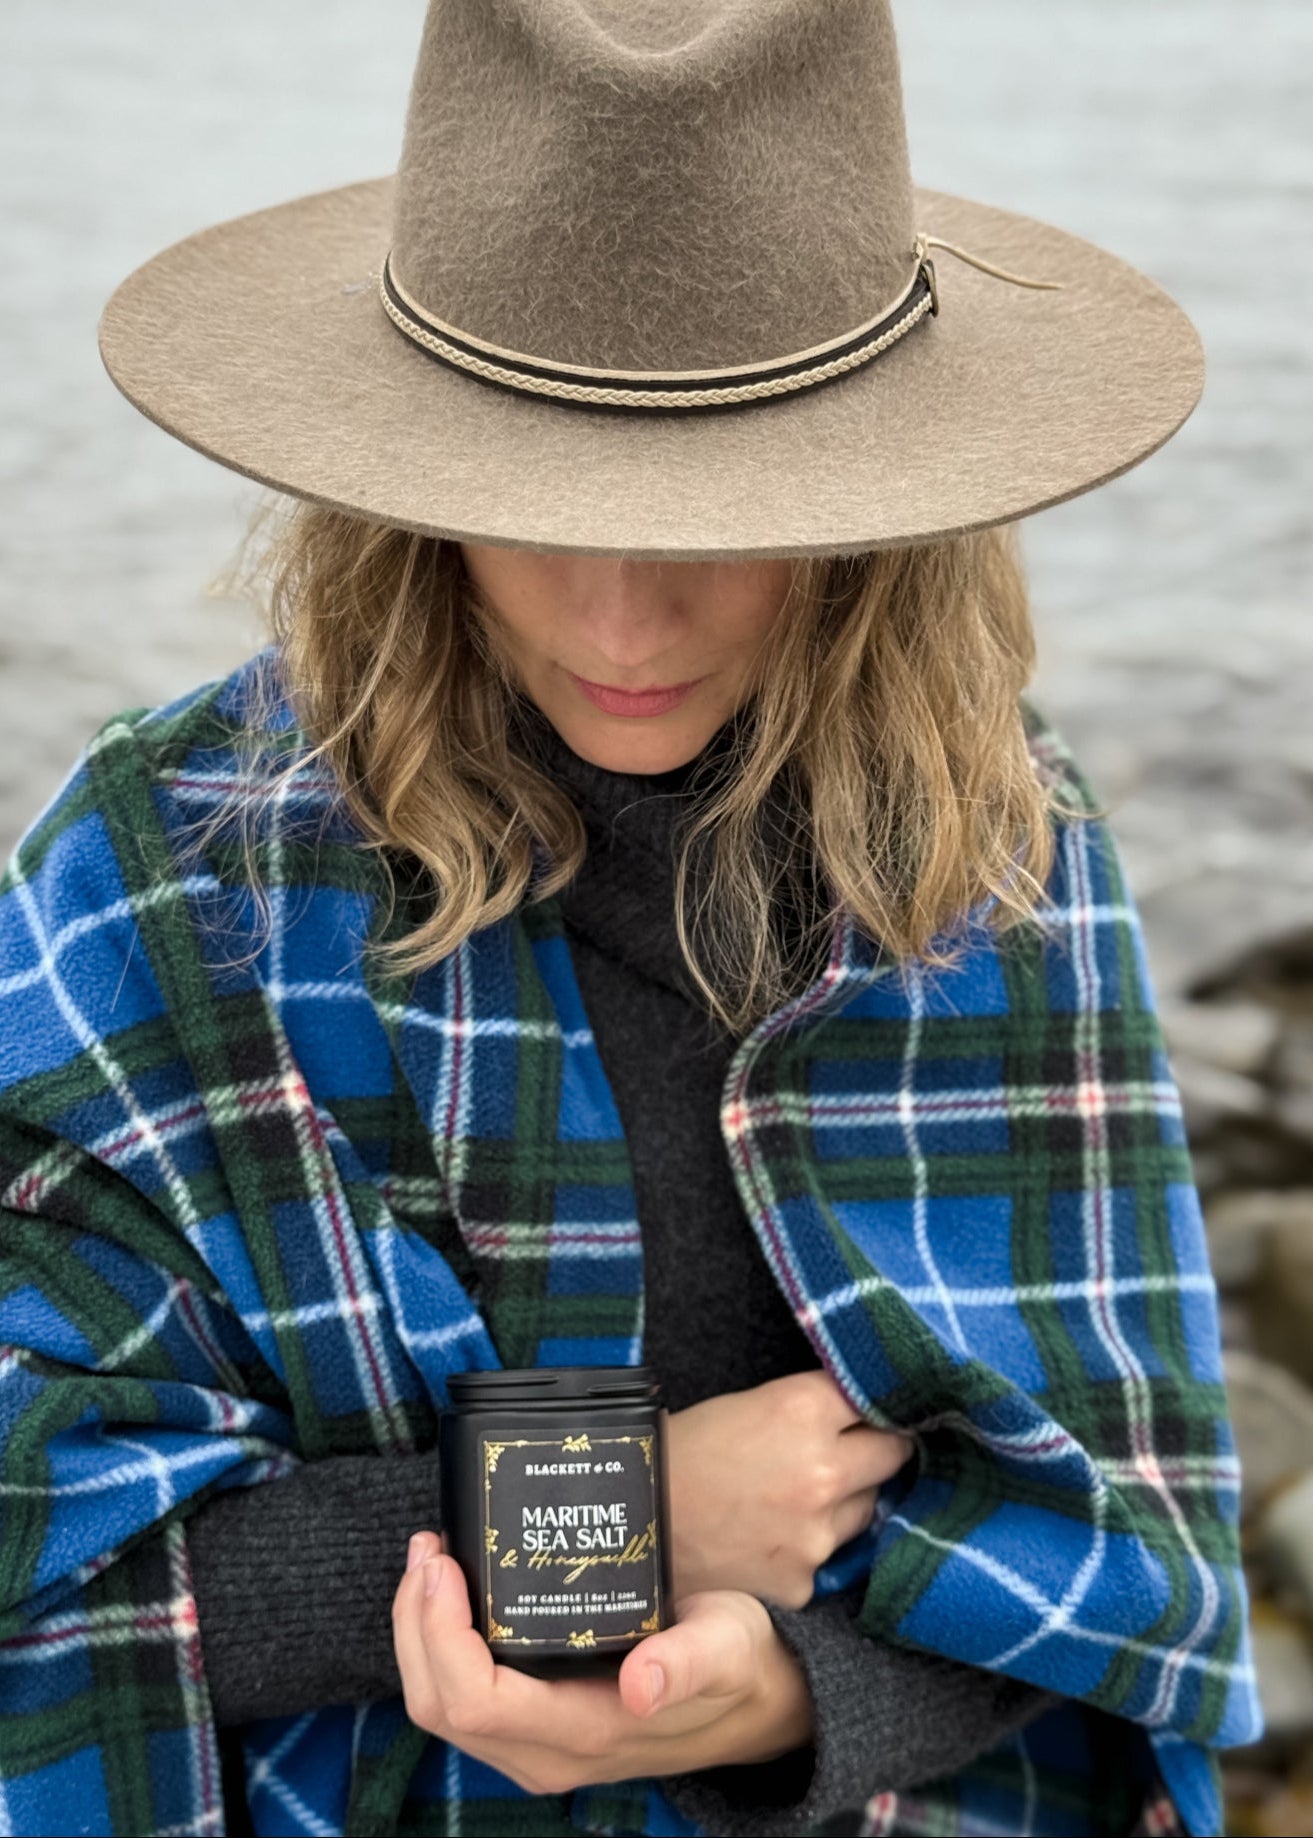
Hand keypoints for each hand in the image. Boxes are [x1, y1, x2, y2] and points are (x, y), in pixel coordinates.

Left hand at [392, 1531, 812, 1795]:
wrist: (757, 1700)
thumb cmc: (738, 1663)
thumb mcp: (727, 1647)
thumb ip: (687, 1664)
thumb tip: (641, 1685)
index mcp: (584, 1732)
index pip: (475, 1700)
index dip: (441, 1634)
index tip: (446, 1563)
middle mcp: (547, 1752)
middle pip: (438, 1705)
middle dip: (416, 1624)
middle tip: (429, 1546)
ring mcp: (536, 1745)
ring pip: (440, 1705)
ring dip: (419, 1631)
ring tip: (431, 1557)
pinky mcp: (536, 1724)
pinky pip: (462, 1696)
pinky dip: (440, 1643)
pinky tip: (455, 1589)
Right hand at [664, 1370, 915, 1605]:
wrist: (631, 1520)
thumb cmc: (683, 1450)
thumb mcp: (749, 1403)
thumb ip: (812, 1406)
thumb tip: (868, 1408)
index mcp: (804, 1410)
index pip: (877, 1397)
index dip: (872, 1403)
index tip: (872, 1409)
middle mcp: (822, 1471)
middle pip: (891, 1454)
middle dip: (874, 1450)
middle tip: (847, 1449)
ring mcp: (816, 1533)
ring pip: (865, 1508)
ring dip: (846, 1499)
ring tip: (793, 1494)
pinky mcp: (802, 1579)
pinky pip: (828, 1554)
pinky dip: (810, 1545)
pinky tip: (772, 1533)